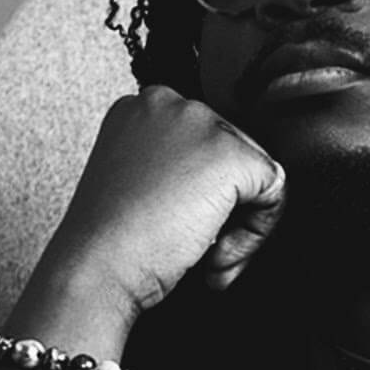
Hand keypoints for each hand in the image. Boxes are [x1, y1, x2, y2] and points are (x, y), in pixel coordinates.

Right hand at [4, 87, 285, 366]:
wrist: (95, 267)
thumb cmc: (108, 242)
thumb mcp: (135, 183)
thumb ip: (173, 166)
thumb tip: (217, 181)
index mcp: (140, 107)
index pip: (204, 142)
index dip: (201, 193)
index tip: (178, 226)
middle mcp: (170, 103)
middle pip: (234, 154)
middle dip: (226, 209)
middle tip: (200, 250)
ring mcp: (200, 124)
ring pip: (257, 173)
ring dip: (240, 225)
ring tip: (205, 256)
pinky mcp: (229, 154)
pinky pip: (274, 190)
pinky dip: (256, 233)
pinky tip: (215, 255)